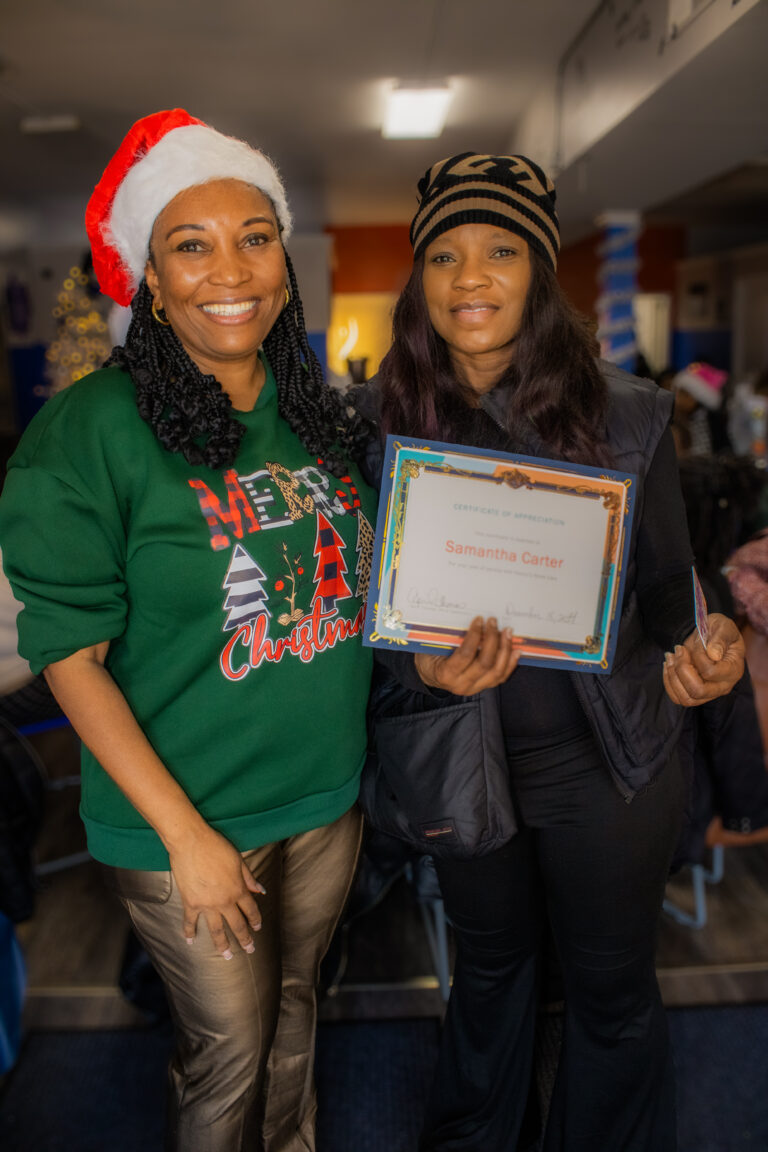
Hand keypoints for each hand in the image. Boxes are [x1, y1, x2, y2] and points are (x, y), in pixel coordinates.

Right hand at [168, 826, 265, 957]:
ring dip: (222, 945)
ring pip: (217, 930)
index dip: (255, 920)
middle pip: (237, 924)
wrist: (191, 842)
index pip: (250, 910)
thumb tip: (260, 890)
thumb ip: (249, 878)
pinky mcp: (190, 903)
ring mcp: (207, 905)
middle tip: (249, 950)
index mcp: (238, 890)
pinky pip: (190, 922)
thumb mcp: (238, 860)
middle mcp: (224, 901)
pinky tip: (190, 942)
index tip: (258, 928)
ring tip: (227, 956)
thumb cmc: (216, 846)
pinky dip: (189, 932)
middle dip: (245, 939)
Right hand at [415, 616, 518, 694]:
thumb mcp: (432, 645)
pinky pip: (501, 677)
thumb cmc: (429, 655)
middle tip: (494, 622)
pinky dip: (510, 662)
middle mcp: (461, 684)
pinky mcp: (483, 687)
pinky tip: (515, 650)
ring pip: (496, 672)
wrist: (429, 673)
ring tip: (507, 633)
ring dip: (504, 650)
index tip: (479, 619)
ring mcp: (474, 688)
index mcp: (446, 673)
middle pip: (485, 663)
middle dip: (493, 640)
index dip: (475, 636)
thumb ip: (449, 638)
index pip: (465, 655)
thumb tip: (474, 621)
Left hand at [662, 612, 744, 706]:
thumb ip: (720, 638)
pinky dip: (668, 681)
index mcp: (733, 670)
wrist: (711, 636)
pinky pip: (678, 697)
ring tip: (670, 656)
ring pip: (686, 698)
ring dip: (672, 677)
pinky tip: (668, 664)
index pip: (710, 672)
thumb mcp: (723, 626)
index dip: (698, 657)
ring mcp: (709, 693)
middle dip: (681, 670)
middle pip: (697, 691)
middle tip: (678, 650)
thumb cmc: (719, 631)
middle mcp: (722, 686)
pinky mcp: (695, 694)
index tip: (695, 643)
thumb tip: (713, 654)